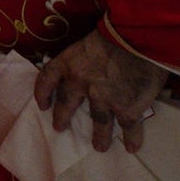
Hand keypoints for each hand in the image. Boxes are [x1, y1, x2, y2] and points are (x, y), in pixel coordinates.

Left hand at [34, 30, 168, 152]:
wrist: (137, 39)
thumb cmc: (115, 33)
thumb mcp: (89, 41)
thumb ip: (85, 58)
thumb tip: (91, 66)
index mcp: (68, 63)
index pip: (47, 79)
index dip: (42, 93)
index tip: (42, 105)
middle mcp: (80, 83)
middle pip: (67, 104)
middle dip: (62, 117)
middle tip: (60, 127)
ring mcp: (103, 99)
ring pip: (99, 122)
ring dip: (100, 136)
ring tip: (100, 146)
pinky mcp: (126, 109)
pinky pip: (128, 128)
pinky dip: (131, 138)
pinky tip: (132, 147)